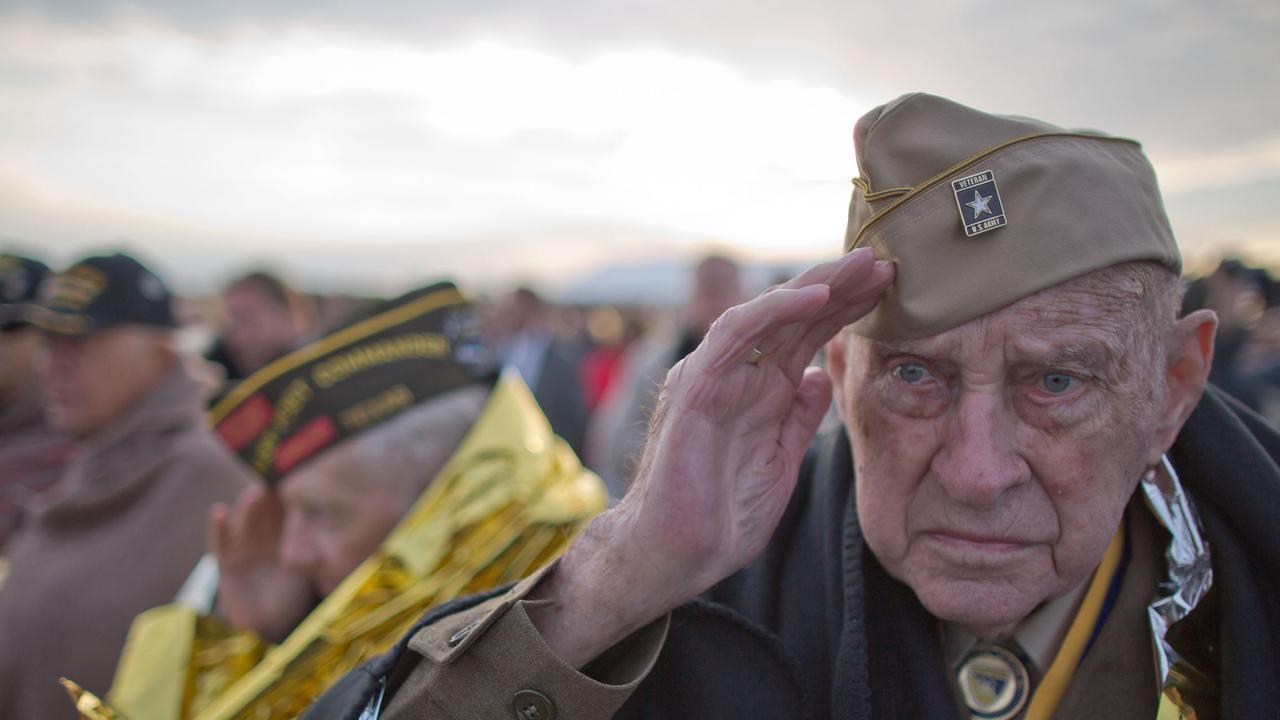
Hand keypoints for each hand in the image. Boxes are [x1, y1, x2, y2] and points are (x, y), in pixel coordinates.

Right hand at [209, 485, 313, 641]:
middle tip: (279, 479)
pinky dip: (220, 526)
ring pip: (248, 519)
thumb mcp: (308, 573)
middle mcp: (266, 533)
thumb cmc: (293, 591)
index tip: (303, 476)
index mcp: (287, 533)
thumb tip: (339, 553)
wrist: (269, 620)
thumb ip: (317, 560)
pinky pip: (223, 541)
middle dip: (273, 493)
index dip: (295, 494)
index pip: (290, 508)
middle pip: (268, 508)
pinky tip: (218, 512)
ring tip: (256, 493)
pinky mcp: (227, 558)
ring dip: (250, 506)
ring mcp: (246, 544)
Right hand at [529, 247, 893, 666]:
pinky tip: (814, 297)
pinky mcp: (696, 386)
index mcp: (761, 391)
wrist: (675, 556)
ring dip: (816, 285)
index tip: (890, 289)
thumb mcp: (780, 462)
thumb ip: (799, 418)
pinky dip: (773, 311)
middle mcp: (739, 374)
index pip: (808, 335)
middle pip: (795, 315)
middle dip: (841, 286)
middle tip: (886, 263)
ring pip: (768, 312)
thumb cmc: (721, 517)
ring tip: (861, 267)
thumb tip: (820, 377)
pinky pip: (735, 335)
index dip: (848, 308)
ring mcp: (716, 375)